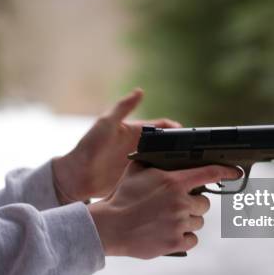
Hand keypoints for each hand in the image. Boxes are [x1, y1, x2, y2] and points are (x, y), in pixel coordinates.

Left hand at [52, 88, 180, 202]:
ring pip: (166, 163)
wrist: (77, 175)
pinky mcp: (138, 180)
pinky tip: (175, 184)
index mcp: (137, 131)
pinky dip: (167, 179)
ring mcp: (141, 163)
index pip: (163, 126)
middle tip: (196, 156)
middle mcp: (142, 146)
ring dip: (177, 165)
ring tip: (190, 171)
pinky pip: (157, 178)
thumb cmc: (89, 146)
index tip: (189, 136)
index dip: (177, 129)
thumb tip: (140, 91)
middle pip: (168, 145)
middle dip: (183, 148)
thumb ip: (123, 108)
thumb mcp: (106, 123)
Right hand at [88, 162, 240, 258]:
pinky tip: (169, 233)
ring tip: (168, 221)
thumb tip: (161, 150)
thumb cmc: (121, 197)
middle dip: (193, 204)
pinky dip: (184, 237)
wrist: (109, 227)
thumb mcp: (135, 170)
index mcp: (174, 182)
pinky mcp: (176, 242)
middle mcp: (180, 202)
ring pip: (198, 221)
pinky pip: (192, 239)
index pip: (209, 173)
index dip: (226, 172)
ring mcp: (179, 223)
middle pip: (204, 203)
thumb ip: (153, 160)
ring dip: (188, 221)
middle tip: (177, 206)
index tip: (235, 173)